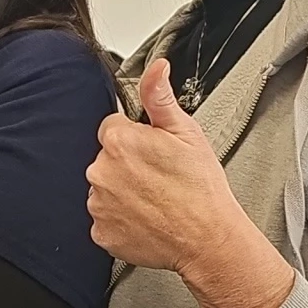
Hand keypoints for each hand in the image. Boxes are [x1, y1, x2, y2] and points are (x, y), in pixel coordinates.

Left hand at [86, 58, 293, 307]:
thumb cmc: (201, 188)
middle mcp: (101, 173)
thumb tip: (155, 68)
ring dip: (123, 191)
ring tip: (155, 199)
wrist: (208, 239)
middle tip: (159, 177)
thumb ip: (161, 97)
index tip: (154, 152)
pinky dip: (121, 219)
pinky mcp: (102, 233)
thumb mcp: (186, 133)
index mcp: (119, 142)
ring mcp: (99, 205)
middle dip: (128, 164)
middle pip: (107, 159)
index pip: (112, 128)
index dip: (136, 138)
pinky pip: (106, 219)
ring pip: (105, 189)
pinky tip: (147, 217)